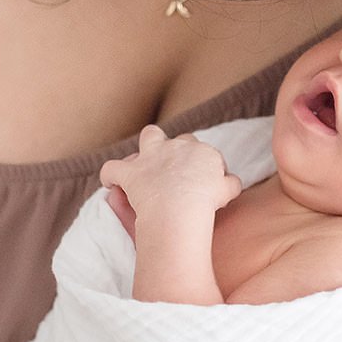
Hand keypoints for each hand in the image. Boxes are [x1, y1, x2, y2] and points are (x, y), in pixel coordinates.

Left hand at [97, 125, 241, 234]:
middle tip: (179, 172)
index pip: (204, 152)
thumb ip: (230, 182)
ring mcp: (152, 157)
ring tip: (145, 160)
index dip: (203, 166)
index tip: (203, 182)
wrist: (184, 205)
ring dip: (147, 146)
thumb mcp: (229, 190)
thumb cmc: (209, 200)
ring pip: (149, 136)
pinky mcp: (132, 173)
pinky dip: (110, 175)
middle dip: (178, 150)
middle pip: (180, 139)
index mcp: (202, 151)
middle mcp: (177, 147)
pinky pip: (113, 169)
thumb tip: (231, 181)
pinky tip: (110, 183)